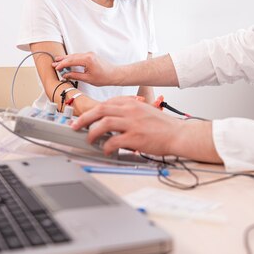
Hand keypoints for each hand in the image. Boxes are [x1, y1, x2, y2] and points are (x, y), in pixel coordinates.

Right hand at [53, 52, 120, 85]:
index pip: (71, 61)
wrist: (114, 74)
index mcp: (87, 59)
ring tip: (58, 61)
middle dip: (62, 60)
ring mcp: (89, 54)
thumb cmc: (104, 77)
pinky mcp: (90, 56)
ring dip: (66, 59)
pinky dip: (72, 59)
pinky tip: (67, 61)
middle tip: (54, 63)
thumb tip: (66, 75)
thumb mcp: (88, 79)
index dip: (62, 65)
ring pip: (74, 56)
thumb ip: (75, 76)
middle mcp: (88, 55)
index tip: (56, 68)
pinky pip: (78, 56)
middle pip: (71, 57)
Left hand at [71, 96, 221, 162]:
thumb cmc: (162, 125)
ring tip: (89, 139)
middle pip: (100, 110)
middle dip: (84, 118)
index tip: (85, 118)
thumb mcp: (144, 111)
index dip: (92, 111)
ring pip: (104, 123)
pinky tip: (106, 150)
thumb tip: (110, 119)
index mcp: (131, 103)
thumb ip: (127, 112)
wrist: (178, 134)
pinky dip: (106, 146)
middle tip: (76, 126)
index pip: (106, 103)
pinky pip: (114, 141)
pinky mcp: (136, 138)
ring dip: (92, 132)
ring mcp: (133, 124)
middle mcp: (130, 111)